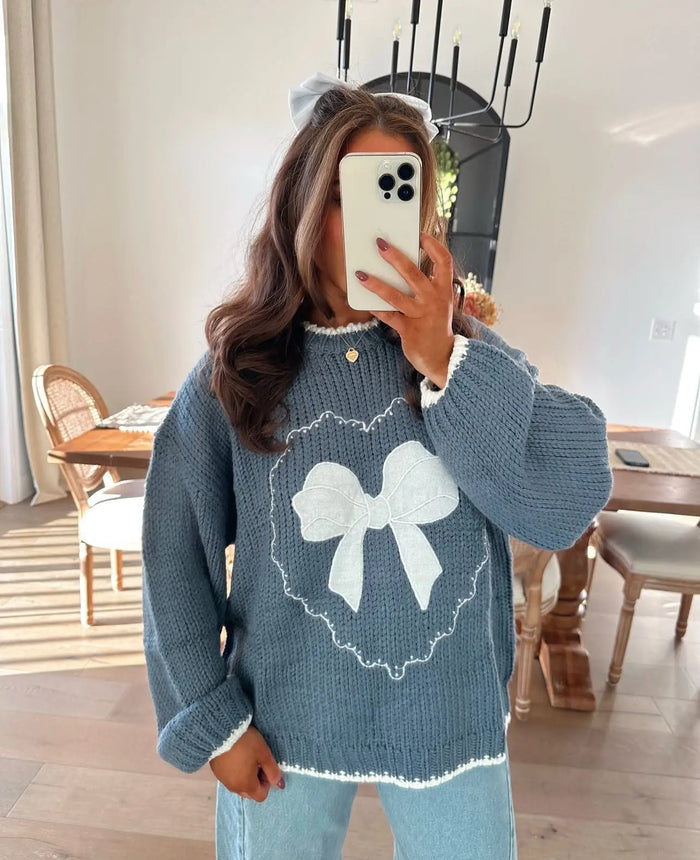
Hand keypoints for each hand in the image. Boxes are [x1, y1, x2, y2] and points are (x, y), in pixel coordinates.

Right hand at [209, 725, 284, 802]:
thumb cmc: (245, 743)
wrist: (220, 732)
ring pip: (238, 785)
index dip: (267, 783)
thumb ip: (273, 771)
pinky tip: (236, 756)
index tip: (266, 767)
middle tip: (257, 762)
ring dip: (245, 776)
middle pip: (249, 792)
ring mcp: (223, 780)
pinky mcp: (216, 771)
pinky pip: (229, 777)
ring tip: (247, 757)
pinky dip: (235, 772)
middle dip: (256, 781)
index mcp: (246, 785)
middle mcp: (234, 787)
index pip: (261, 796)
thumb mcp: (263, 754)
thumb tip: (280, 785)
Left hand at [356, 233, 455, 387]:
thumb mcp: (437, 303)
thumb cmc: (435, 324)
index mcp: (444, 290)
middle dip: (395, 257)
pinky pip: (388, 316)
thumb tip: (397, 266)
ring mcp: (421, 316)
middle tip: (379, 244)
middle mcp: (434, 301)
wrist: (442, 357)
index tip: (420, 235)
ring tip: (360, 274)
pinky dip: (376, 308)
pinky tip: (364, 300)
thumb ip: (423, 286)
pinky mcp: (409, 330)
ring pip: (395, 296)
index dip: (433, 245)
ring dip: (376, 284)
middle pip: (413, 274)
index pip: (444, 261)